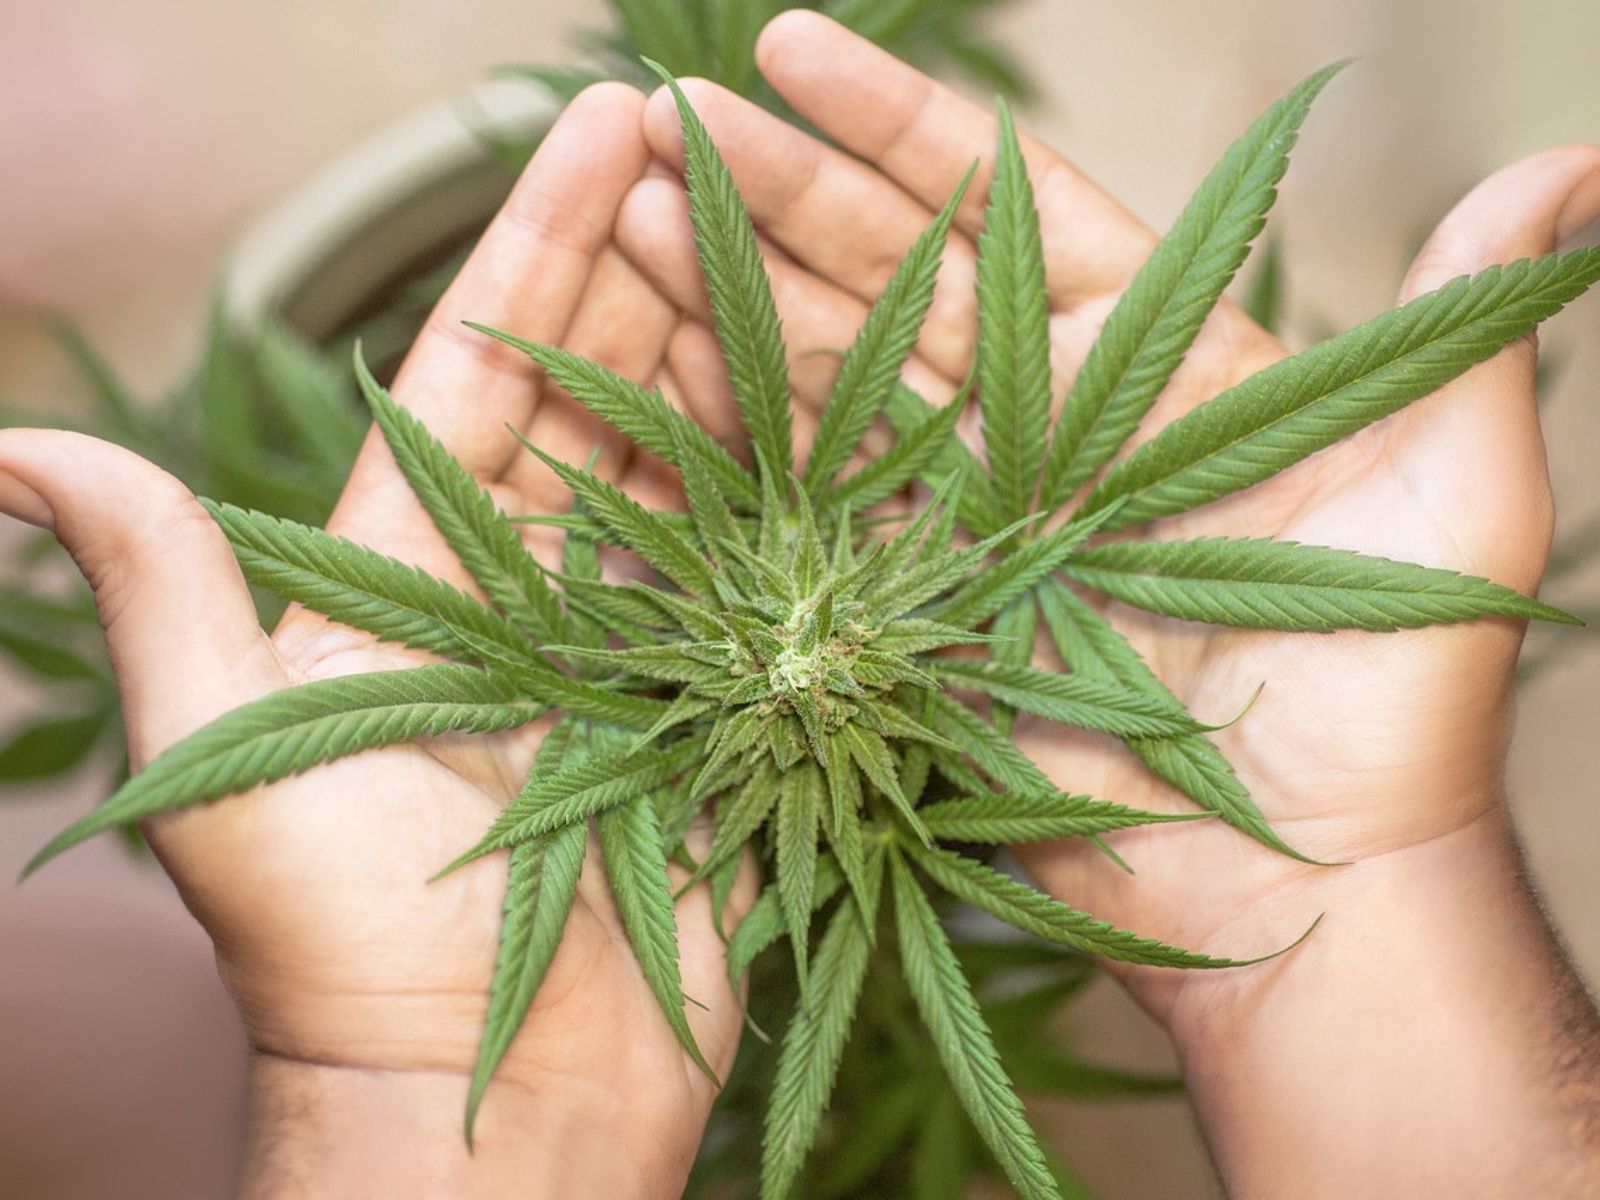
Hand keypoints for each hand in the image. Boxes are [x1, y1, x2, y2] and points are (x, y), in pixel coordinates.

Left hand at [0, 85, 754, 1197]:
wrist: (482, 1102)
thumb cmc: (341, 946)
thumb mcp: (232, 750)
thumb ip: (163, 588)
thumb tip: (16, 447)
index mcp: (422, 571)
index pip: (490, 368)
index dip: (543, 241)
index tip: (606, 122)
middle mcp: (535, 592)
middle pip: (610, 396)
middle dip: (661, 267)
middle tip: (725, 152)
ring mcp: (640, 648)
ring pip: (699, 473)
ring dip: (743, 359)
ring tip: (799, 242)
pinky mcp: (722, 714)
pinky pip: (772, 586)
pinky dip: (810, 499)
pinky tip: (856, 409)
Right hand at [622, 12, 1599, 1194]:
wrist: (1309, 881)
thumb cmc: (1397, 690)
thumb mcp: (1455, 483)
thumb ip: (1464, 323)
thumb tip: (1564, 168)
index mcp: (1152, 369)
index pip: (1005, 212)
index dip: (898, 129)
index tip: (788, 53)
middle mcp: (1040, 433)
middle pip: (886, 283)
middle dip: (773, 197)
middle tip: (661, 124)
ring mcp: (960, 525)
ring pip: (825, 391)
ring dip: (722, 306)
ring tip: (617, 219)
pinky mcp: (907, 619)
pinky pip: (807, 525)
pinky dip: (727, 461)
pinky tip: (637, 387)